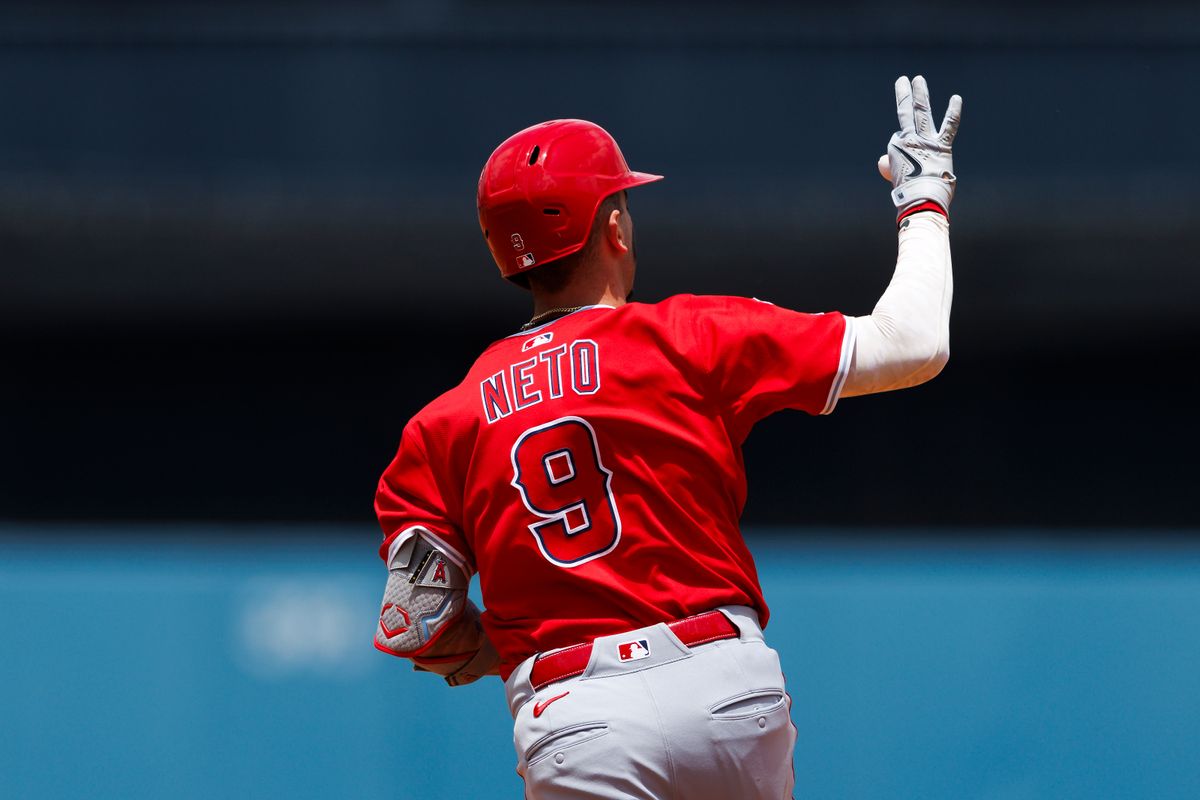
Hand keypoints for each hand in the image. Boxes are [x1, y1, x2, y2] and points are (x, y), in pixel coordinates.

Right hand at [876, 75, 960, 215]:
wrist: (921, 201)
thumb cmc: (908, 195)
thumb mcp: (896, 179)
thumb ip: (890, 168)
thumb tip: (880, 161)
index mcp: (896, 150)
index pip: (899, 138)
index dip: (903, 149)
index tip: (908, 166)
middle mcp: (909, 141)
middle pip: (905, 113)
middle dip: (904, 95)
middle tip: (903, 80)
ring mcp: (925, 141)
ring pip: (921, 112)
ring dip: (920, 94)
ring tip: (918, 79)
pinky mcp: (942, 146)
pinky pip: (949, 125)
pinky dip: (953, 112)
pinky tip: (956, 98)